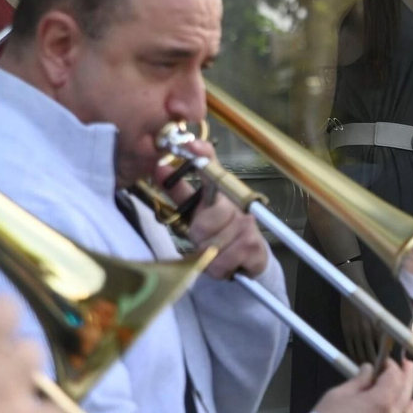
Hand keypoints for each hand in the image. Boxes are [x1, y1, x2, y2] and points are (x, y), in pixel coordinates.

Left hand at [153, 138, 269, 279]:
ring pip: (212, 243)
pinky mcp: (254, 246)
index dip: (204, 157)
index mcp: (224, 193)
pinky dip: (217, 267)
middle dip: (200, 233)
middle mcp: (239, 205)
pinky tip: (225, 263)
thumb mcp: (197, 212)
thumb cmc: (220, 232)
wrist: (252, 259)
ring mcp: (249, 225)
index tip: (191, 145)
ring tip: (214, 253)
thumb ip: (179, 192)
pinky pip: (221, 260)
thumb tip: (159, 167)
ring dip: (207, 254)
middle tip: (203, 239)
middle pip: (208, 217)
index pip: (215, 169)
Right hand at [312, 358, 412, 412]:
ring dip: (409, 405)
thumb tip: (370, 369)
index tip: (385, 362)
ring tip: (409, 398)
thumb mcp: (339, 394)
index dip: (391, 366)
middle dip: (407, 377)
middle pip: (406, 394)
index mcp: (382, 401)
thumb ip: (359, 381)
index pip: (394, 377)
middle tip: (407, 366)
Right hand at [336, 260, 383, 364]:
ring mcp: (355, 333)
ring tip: (368, 373)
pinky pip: (351, 349)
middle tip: (378, 374)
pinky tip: (358, 362)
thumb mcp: (383, 315)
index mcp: (378, 329)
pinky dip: (355, 356)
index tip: (387, 369)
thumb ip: (386, 332)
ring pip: (360, 354)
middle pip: (371, 355)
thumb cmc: (372, 301)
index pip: (383, 352)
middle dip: (375, 366)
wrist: (353, 290)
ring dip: (364, 364)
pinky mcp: (346, 332)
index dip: (385, 362)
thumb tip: (391, 349)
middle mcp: (367, 333)